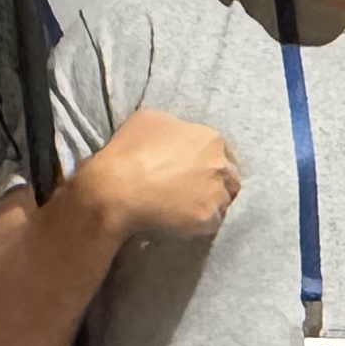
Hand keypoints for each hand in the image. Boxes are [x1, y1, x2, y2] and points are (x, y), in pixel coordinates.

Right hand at [80, 110, 240, 241]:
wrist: (116, 189)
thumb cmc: (128, 152)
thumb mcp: (148, 120)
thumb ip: (173, 126)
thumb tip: (175, 133)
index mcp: (210, 139)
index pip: (221, 154)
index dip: (207, 165)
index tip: (194, 173)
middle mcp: (220, 165)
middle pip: (228, 179)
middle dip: (213, 185)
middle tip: (192, 194)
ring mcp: (216, 193)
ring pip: (222, 203)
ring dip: (207, 206)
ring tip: (184, 211)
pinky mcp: (208, 219)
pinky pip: (210, 224)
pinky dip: (198, 226)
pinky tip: (180, 223)